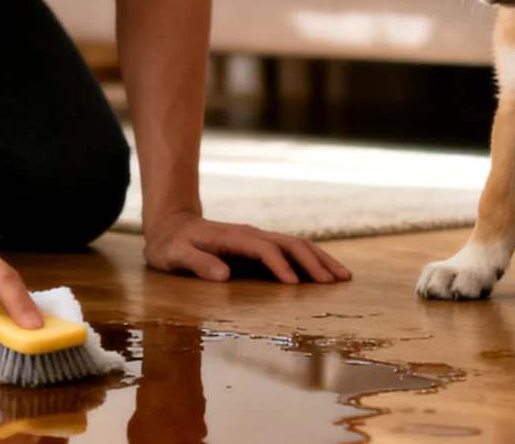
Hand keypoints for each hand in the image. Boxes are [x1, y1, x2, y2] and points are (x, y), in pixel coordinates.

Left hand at [143, 212, 350, 283]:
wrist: (172, 227)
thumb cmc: (170, 246)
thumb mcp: (173, 255)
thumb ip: (196, 263)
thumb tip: (223, 276)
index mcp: (232, 237)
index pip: (262, 250)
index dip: (279, 266)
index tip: (295, 286)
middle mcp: (250, 234)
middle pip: (289, 243)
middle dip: (312, 262)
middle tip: (334, 283)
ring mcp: (258, 238)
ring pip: (297, 244)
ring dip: (320, 259)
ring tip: (343, 277)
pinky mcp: (261, 245)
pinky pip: (292, 250)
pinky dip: (313, 259)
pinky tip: (327, 273)